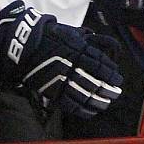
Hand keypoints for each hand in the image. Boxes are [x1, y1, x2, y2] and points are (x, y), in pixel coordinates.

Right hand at [0, 1, 122, 118]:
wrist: (25, 45)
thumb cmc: (49, 37)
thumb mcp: (70, 33)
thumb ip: (87, 41)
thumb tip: (104, 45)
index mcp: (78, 50)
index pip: (102, 65)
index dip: (112, 74)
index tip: (118, 79)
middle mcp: (72, 65)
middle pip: (97, 81)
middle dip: (109, 89)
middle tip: (116, 92)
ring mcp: (62, 79)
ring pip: (86, 95)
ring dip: (100, 101)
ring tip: (107, 102)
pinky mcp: (52, 90)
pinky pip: (71, 104)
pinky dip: (84, 110)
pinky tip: (92, 111)